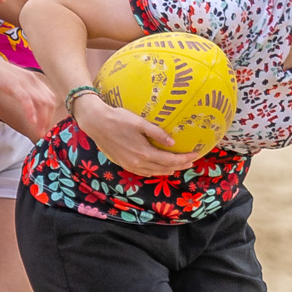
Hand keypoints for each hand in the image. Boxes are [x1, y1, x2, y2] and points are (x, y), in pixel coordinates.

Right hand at [0, 51, 55, 139]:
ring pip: (40, 102)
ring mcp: (22, 81)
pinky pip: (26, 99)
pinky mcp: (12, 84)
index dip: (50, 114)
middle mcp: (31, 79)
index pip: (49, 98)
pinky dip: (31, 111)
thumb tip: (29, 106)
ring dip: (42, 119)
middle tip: (42, 133)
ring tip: (38, 132)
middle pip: (48, 102)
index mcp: (32, 79)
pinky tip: (31, 121)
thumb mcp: (12, 82)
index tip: (45, 127)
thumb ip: (22, 91)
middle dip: (48, 120)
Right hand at [72, 95, 203, 176]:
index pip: (169, 160)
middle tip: (191, 161)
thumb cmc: (118, 119)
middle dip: (179, 166)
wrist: (96, 123)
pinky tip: (158, 168)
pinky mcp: (123, 163)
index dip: (183, 159)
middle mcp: (138, 163)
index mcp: (144, 153)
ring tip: (178, 166)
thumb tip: (172, 142)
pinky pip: (143, 172)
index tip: (195, 154)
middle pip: (163, 168)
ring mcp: (130, 165)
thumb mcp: (140, 123)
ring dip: (167, 170)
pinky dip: (154, 171)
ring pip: (153, 172)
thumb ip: (157, 133)